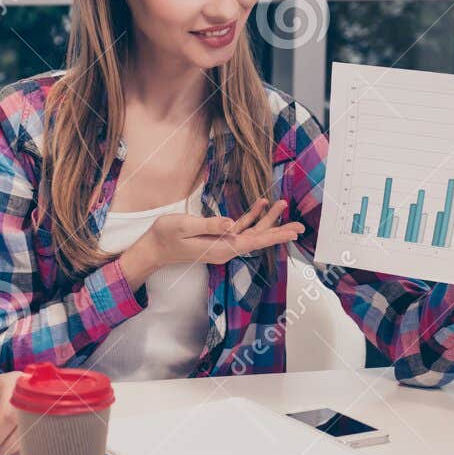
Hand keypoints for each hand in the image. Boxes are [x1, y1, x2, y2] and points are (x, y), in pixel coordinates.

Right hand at [119, 199, 305, 281]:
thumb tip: (232, 224)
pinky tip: (259, 206)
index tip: (292, 233)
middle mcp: (226, 248)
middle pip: (258, 239)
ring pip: (251, 233)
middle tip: (299, 225)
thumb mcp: (185, 226)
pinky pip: (239, 229)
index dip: (275, 236)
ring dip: (266, 220)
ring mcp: (222, 244)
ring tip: (282, 205)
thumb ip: (210, 225)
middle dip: (278, 230)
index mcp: (221, 247)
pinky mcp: (218, 238)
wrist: (154, 248)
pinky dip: (250, 217)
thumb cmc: (166, 236)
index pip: (254, 242)